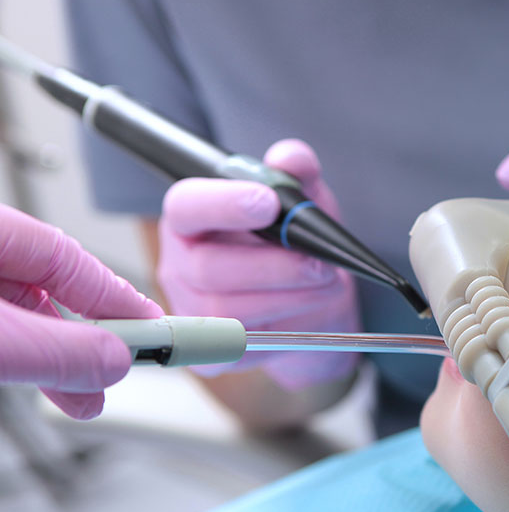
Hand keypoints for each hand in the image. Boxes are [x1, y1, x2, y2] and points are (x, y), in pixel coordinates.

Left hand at [0, 205, 162, 418]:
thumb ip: (53, 348)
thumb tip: (112, 358)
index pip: (63, 254)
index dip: (113, 294)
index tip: (151, 327)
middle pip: (41, 287)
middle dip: (86, 336)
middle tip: (122, 370)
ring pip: (15, 316)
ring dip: (53, 359)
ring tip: (83, 398)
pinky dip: (19, 363)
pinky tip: (38, 384)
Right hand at [158, 139, 359, 389]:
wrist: (312, 304)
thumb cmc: (296, 246)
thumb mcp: (305, 201)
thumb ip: (298, 173)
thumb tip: (291, 158)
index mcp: (193, 218)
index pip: (186, 206)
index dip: (223, 204)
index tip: (268, 202)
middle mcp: (180, 264)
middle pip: (208, 268)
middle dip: (273, 266)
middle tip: (320, 263)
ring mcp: (190, 310)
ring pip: (228, 310)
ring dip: (288, 298)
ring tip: (326, 285)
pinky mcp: (209, 353)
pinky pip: (241, 345)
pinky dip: (283, 328)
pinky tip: (307, 314)